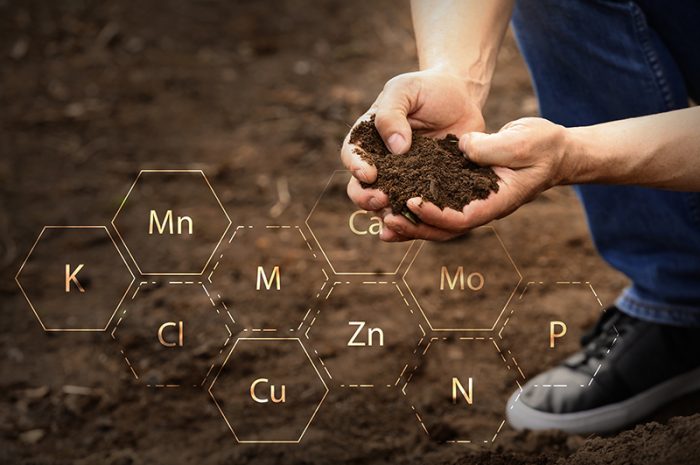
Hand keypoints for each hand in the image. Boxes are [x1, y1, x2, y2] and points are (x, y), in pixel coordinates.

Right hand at [340, 69, 485, 240]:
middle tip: (381, 199)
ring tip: (398, 218)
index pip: (352, 155)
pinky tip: (419, 227)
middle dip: (366, 198)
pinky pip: (415, 211)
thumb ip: (392, 114)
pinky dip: (414, 222)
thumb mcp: (404, 90)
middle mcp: (380, 164)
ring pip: (385, 206)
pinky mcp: (425, 191)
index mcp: (367, 139)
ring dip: (388, 215)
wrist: (461, 99)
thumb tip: (396, 148)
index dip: (356, 167)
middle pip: (361, 189)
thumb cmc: (427, 90)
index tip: (369, 173)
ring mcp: (402, 181)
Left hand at [381, 117, 568, 240]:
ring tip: (379, 219)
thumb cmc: (542, 146)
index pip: (460, 218)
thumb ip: (492, 147)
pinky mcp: (462, 189)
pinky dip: (413, 207)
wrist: (552, 149)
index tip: (411, 202)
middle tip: (386, 221)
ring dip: (408, 222)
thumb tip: (464, 148)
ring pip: (435, 222)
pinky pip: (435, 203)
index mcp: (495, 202)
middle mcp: (479, 207)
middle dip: (413, 227)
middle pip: (442, 229)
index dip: (435, 214)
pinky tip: (391, 203)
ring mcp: (470, 201)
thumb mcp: (522, 141)